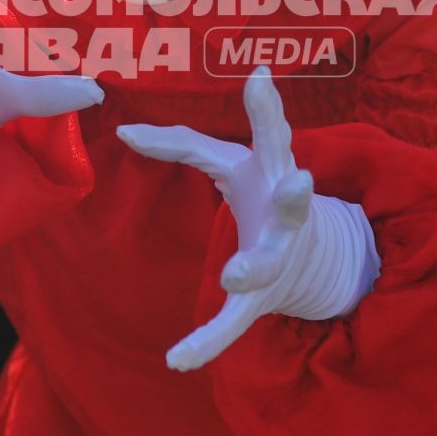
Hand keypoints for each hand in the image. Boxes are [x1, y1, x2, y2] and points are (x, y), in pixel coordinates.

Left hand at [119, 68, 377, 371]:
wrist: (310, 257)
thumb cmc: (261, 194)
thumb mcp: (230, 165)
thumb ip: (181, 146)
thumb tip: (126, 130)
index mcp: (275, 171)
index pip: (271, 136)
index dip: (266, 108)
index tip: (260, 76)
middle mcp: (287, 215)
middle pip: (294, 200)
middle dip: (294, 193)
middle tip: (299, 182)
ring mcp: (278, 257)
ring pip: (268, 264)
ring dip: (254, 268)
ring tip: (237, 278)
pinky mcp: (262, 298)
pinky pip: (234, 322)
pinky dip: (207, 342)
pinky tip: (178, 359)